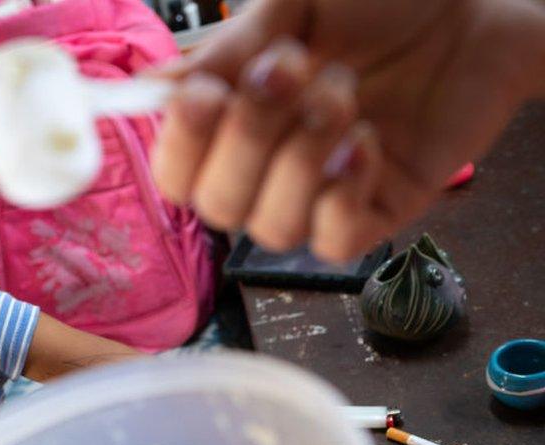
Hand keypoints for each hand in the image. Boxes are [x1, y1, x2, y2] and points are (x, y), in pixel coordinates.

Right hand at [152, 0, 544, 260]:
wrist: (469, 6)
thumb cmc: (376, 2)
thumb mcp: (287, 11)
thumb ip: (221, 53)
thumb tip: (155, 88)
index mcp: (236, 120)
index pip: (177, 175)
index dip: (180, 147)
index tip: (206, 94)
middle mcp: (269, 166)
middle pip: (219, 208)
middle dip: (249, 140)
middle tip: (292, 70)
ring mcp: (321, 194)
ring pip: (273, 229)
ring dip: (301, 161)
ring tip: (341, 94)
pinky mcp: (377, 210)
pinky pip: (333, 241)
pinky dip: (342, 194)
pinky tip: (366, 140)